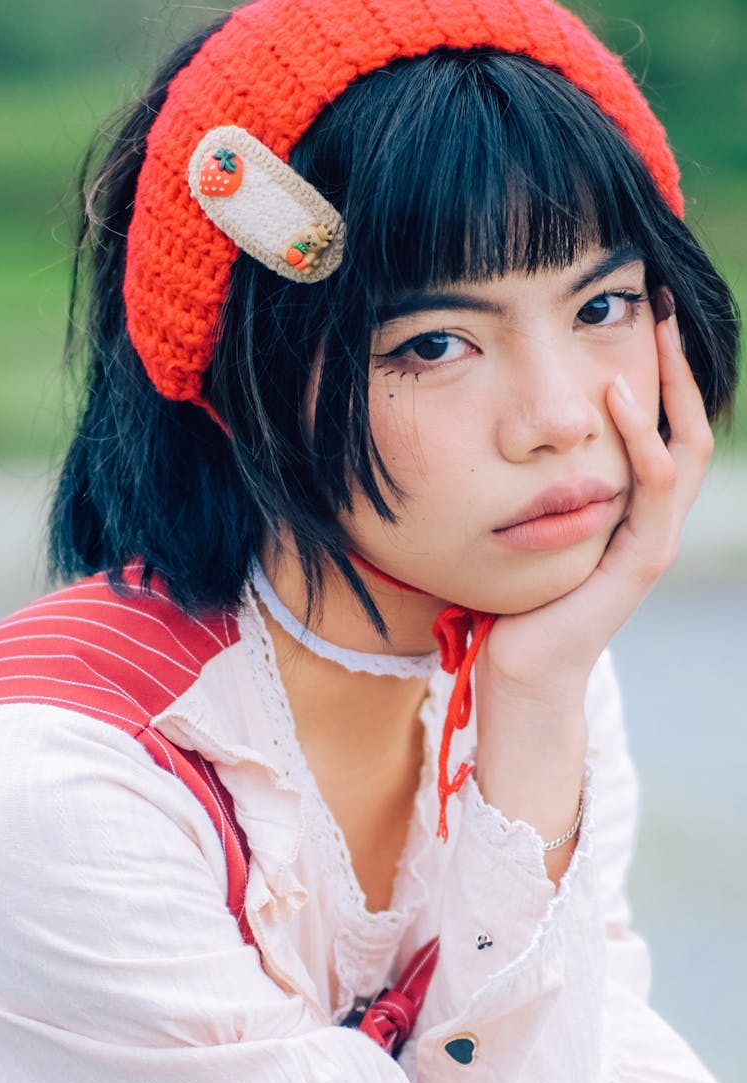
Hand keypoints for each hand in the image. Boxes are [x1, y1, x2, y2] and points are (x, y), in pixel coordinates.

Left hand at [473, 302, 713, 874]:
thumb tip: (504, 426)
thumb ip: (535, 481)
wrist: (519, 669)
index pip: (662, 425)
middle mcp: (651, 518)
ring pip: (684, 448)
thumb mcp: (529, 522)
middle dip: (677, 364)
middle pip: (687, 424)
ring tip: (653, 331)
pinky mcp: (639, 560)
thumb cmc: (515, 595)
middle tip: (661, 303)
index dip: (658, 371)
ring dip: (670, 387)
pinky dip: (642, 440)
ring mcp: (650, 538)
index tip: (638, 312)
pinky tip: (617, 398)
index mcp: (630, 506)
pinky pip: (655, 488)